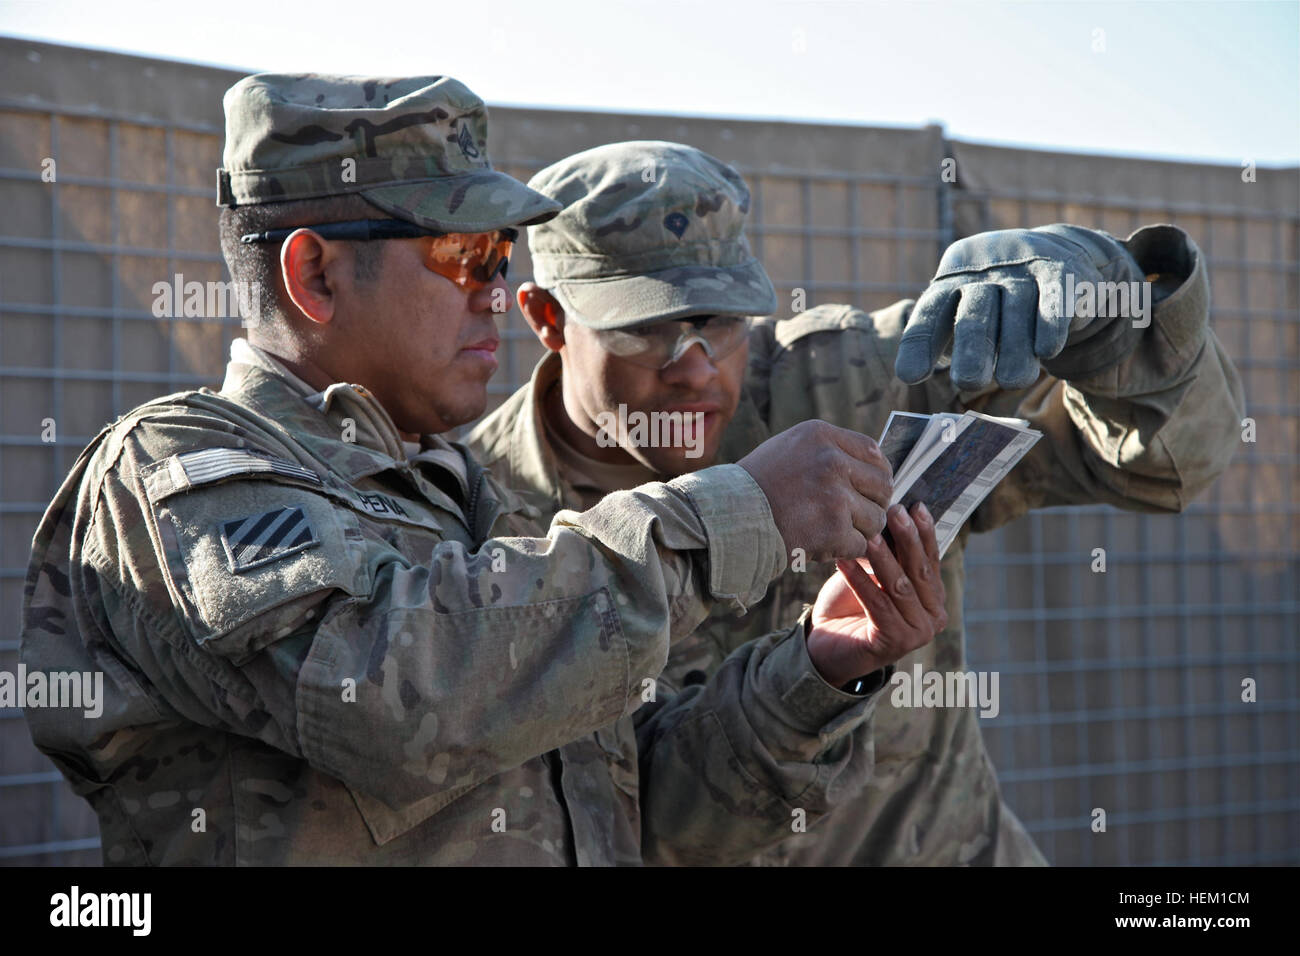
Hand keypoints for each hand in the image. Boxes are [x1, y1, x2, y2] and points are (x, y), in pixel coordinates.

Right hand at [738, 419, 891, 561]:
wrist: (727, 518)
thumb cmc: (756, 486)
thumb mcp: (789, 448)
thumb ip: (828, 450)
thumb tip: (869, 465)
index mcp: (821, 436)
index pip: (873, 452)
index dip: (878, 472)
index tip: (870, 487)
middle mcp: (832, 461)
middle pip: (882, 486)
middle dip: (873, 503)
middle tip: (856, 515)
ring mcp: (835, 497)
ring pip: (875, 519)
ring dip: (860, 530)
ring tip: (834, 531)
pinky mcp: (833, 530)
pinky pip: (860, 544)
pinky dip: (845, 549)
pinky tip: (824, 544)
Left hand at [805, 502, 947, 687]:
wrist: (825, 644)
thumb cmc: (850, 604)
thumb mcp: (873, 572)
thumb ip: (889, 553)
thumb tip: (893, 515)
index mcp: (934, 598)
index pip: (931, 559)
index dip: (924, 532)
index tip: (915, 505)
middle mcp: (934, 617)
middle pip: (920, 571)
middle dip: (908, 539)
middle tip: (895, 511)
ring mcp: (918, 633)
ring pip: (899, 587)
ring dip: (883, 558)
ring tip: (869, 535)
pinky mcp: (895, 643)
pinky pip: (877, 604)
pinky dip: (860, 581)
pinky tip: (844, 561)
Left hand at [894, 224, 1145, 390]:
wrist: (1056, 253)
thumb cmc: (998, 299)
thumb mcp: (970, 312)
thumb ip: (948, 341)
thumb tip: (913, 379)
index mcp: (950, 283)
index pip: (929, 314)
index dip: (919, 345)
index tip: (910, 377)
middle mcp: (982, 274)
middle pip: (974, 314)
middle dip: (971, 349)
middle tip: (969, 382)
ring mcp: (1020, 269)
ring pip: (1016, 310)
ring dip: (1015, 348)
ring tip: (1012, 381)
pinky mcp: (1058, 271)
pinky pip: (1053, 299)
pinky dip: (1050, 324)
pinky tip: (1047, 352)